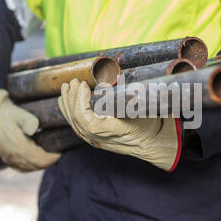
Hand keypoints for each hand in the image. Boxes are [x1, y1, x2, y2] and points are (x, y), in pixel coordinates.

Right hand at [0, 89, 60, 171]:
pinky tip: (36, 160)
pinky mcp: (5, 158)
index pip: (41, 159)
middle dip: (49, 161)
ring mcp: (8, 158)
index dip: (53, 157)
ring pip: (30, 168)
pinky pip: (21, 168)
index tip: (61, 151)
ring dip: (41, 164)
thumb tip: (34, 129)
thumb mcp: (19, 113)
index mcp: (19, 147)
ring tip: (49, 155)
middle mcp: (13, 156)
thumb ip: (29, 121)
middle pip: (37, 166)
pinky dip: (31, 166)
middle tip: (57, 152)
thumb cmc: (7, 112)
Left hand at [57, 79, 181, 171]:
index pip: (84, 117)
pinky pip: (76, 126)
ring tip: (66, 88)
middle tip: (73, 81)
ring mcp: (95, 140)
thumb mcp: (141, 108)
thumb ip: (126, 95)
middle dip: (72, 97)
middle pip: (76, 119)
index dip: (79, 100)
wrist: (154, 143)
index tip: (83, 84)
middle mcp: (99, 138)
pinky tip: (66, 101)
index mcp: (109, 131)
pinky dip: (69, 112)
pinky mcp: (94, 138)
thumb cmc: (150, 125)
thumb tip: (114, 77)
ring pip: (73, 123)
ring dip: (67, 103)